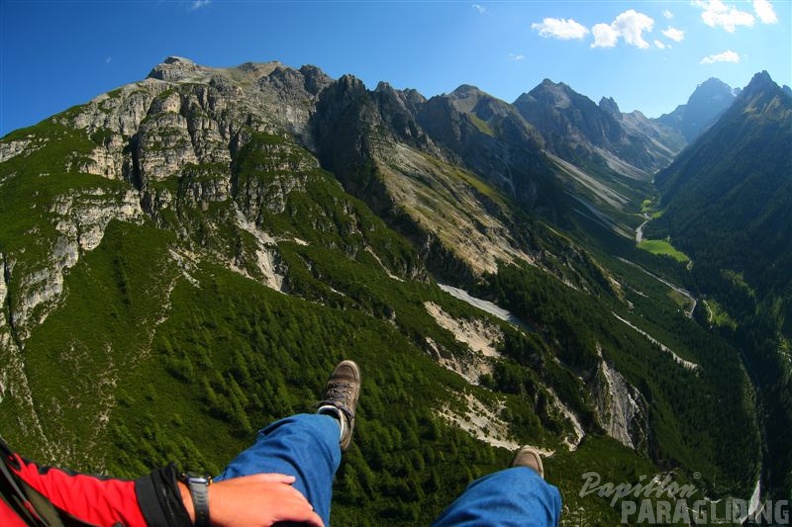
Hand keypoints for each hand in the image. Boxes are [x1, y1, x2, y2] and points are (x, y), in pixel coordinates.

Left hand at [179, 473, 323, 526]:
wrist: (211, 503)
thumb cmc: (233, 523)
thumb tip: (285, 525)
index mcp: (280, 507)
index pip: (305, 513)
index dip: (315, 521)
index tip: (321, 526)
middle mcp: (277, 492)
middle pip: (300, 500)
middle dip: (308, 511)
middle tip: (312, 520)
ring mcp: (266, 484)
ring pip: (290, 489)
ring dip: (299, 498)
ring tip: (304, 505)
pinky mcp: (256, 479)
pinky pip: (277, 477)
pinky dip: (286, 480)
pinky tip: (290, 480)